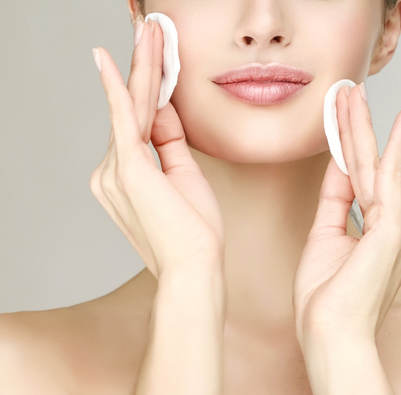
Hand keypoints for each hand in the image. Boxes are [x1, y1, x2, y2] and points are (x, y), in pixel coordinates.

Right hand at [90, 19, 224, 278]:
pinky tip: (113, 63)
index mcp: (125, 175)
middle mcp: (111, 170)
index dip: (148, 86)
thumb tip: (163, 109)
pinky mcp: (128, 168)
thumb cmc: (194, 231)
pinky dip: (121, 89)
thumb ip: (169, 141)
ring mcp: (116, 169)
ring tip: (150, 31)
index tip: (154, 58)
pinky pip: (125, 119)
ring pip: (134, 107)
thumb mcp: (184, 176)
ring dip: (143, 66)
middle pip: (132, 107)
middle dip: (143, 65)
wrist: (195, 265)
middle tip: (148, 28)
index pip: (138, 120)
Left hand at [292, 83, 400, 343]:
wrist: (331, 333)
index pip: (365, 182)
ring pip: (374, 166)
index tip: (349, 120)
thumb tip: (340, 164)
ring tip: (351, 92)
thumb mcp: (325, 238)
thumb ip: (337, 200)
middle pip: (373, 168)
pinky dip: (379, 146)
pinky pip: (382, 178)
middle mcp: (400, 229)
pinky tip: (383, 119)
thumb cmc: (325, 300)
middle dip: (360, 127)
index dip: (353, 149)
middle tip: (352, 91)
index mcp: (385, 235)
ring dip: (360, 127)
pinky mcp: (395, 228)